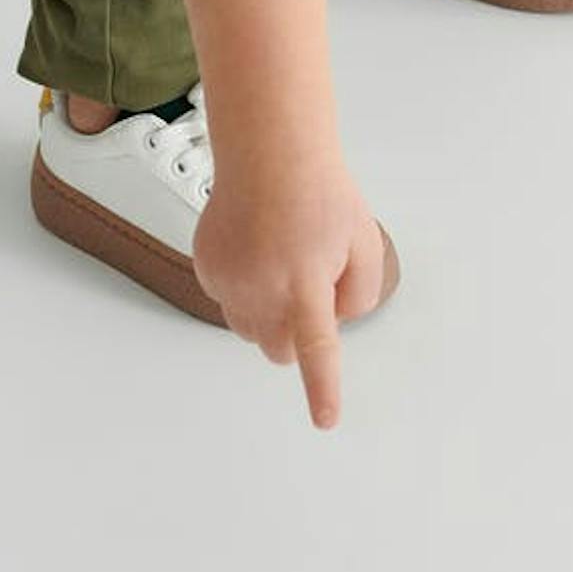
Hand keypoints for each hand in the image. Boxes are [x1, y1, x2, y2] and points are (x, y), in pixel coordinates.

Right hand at [192, 165, 387, 430]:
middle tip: (311, 289)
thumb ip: (363, 293)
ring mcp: (229, 279)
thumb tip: (338, 321)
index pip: (315, 348)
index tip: (325, 418)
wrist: (269, 153)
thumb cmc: (317, 191)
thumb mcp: (365, 241)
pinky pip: (229, 302)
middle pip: (279, 351)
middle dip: (296, 335)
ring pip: (252, 331)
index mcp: (305, 280)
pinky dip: (246, 290)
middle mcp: (261, 285)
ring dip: (270, 315)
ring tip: (284, 263)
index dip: (321, 388)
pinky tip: (260, 252)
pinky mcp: (207, 268)